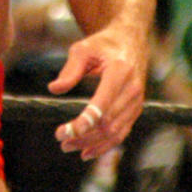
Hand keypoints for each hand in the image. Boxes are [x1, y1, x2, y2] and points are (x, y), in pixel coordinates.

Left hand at [49, 29, 146, 159]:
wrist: (131, 40)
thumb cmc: (103, 44)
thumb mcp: (83, 49)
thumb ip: (70, 70)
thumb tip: (54, 89)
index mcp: (120, 71)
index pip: (102, 103)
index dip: (84, 121)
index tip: (64, 131)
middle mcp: (132, 89)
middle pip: (108, 122)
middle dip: (83, 135)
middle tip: (60, 139)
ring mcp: (136, 101)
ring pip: (115, 131)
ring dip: (91, 143)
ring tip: (68, 146)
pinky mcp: (136, 109)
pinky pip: (122, 132)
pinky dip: (105, 145)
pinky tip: (87, 152)